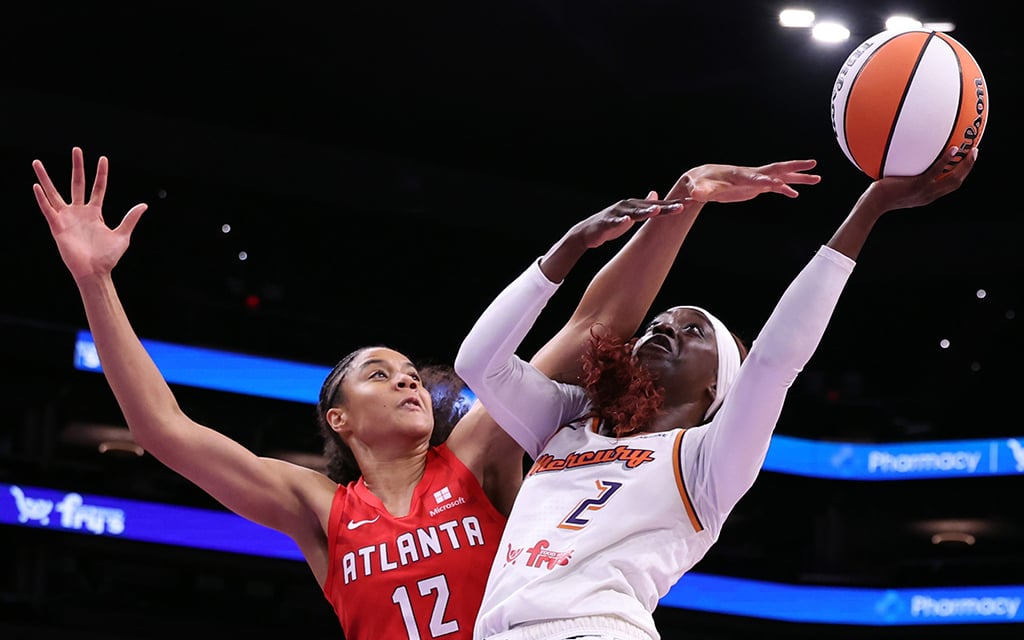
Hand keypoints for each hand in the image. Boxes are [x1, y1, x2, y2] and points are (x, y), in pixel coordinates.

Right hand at [32, 147, 147, 281]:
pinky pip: (48, 210)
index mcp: (95, 213)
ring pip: (54, 193)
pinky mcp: (57, 227)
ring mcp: (67, 218)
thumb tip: (144, 204)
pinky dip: (42, 198)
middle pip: (77, 184)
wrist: (95, 272)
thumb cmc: (108, 257)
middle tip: (76, 149)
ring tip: (37, 162)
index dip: (101, 174)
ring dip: (46, 178)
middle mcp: (80, 212)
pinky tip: (36, 186)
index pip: (98, 188)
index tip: (103, 158)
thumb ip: (130, 219)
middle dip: (77, 167)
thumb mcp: (123, 236)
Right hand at [573, 191, 686, 249]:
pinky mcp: (606, 222)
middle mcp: (628, 206)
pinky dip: (620, 221)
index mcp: (636, 206)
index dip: (674, 205)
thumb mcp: (630, 213)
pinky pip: (614, 222)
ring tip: (656, 211)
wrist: (588, 232)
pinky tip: (626, 221)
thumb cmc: (611, 223)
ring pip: (634, 213)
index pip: (659, 205)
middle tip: (682, 207)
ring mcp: (617, 213)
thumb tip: (656, 194)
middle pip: (650, 207)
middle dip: (666, 207)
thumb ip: (644, 206)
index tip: (692, 203)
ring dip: (645, 212)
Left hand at [666, 159, 820, 202]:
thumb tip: (696, 195)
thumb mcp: (698, 189)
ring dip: (797, 178)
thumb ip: (700, 192)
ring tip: (817, 179)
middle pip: (776, 169)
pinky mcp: (754, 186)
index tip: (780, 184)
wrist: (701, 179)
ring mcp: (754, 179)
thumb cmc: (700, 183)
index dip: (766, 181)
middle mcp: (750, 174)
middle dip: (794, 166)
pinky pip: (774, 187)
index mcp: (738, 175)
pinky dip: (785, 189)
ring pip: (780, 176)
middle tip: (813, 164)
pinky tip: (795, 194)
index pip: (755, 177)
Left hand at [862, 146, 977, 212]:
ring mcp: (925, 192)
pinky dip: (946, 160)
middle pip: (957, 182)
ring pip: (953, 179)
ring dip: (965, 165)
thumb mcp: (898, 186)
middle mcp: (930, 195)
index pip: (949, 186)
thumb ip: (906, 177)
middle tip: (975, 152)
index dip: (961, 174)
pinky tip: (953, 149)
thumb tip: (904, 160)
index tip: (966, 161)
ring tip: (972, 150)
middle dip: (968, 167)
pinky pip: (936, 172)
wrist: (874, 203)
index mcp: (928, 195)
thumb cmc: (880, 194)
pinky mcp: (918, 186)